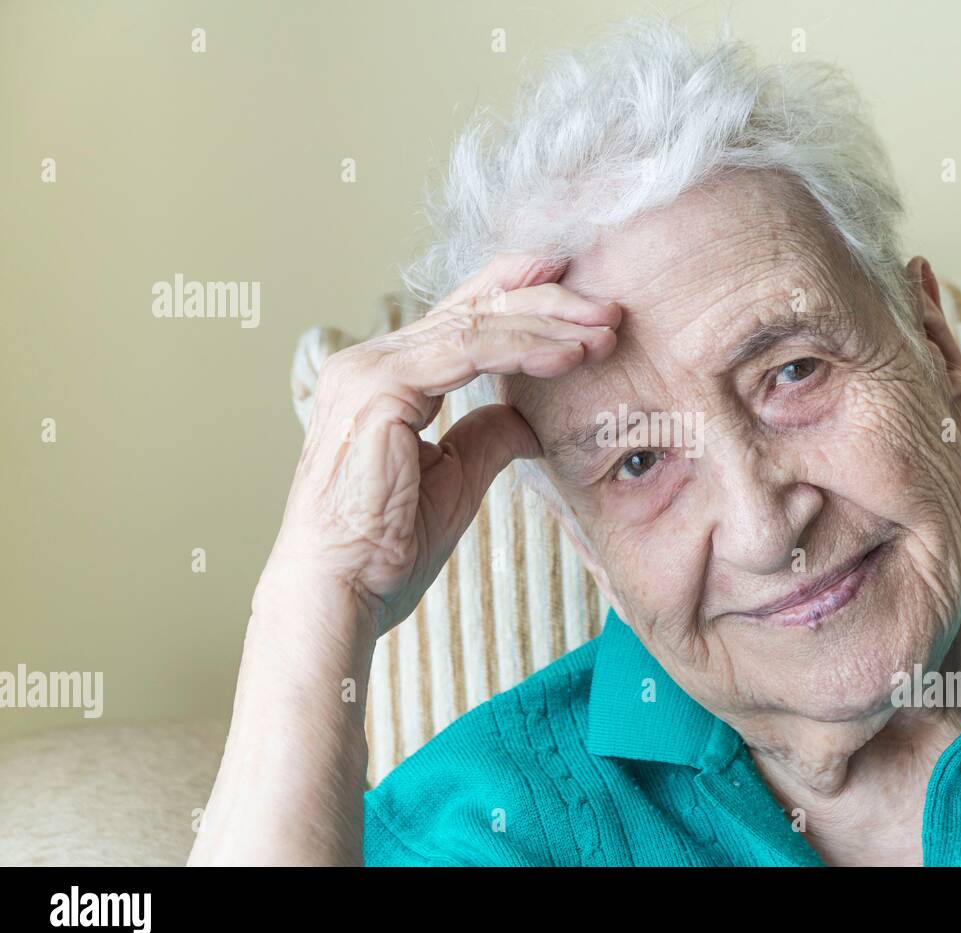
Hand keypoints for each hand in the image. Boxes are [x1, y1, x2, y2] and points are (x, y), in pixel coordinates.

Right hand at [261, 253, 620, 636]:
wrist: (339, 593)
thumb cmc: (383, 551)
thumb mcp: (455, 480)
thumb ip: (487, 437)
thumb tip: (527, 417)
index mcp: (383, 380)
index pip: (460, 321)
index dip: (519, 299)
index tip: (579, 300)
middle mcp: (369, 363)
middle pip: (471, 310)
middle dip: (546, 302)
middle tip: (607, 306)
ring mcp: (370, 370)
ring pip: (475, 324)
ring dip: (548, 323)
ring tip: (604, 330)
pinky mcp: (380, 388)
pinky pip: (468, 351)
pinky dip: (524, 348)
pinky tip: (570, 355)